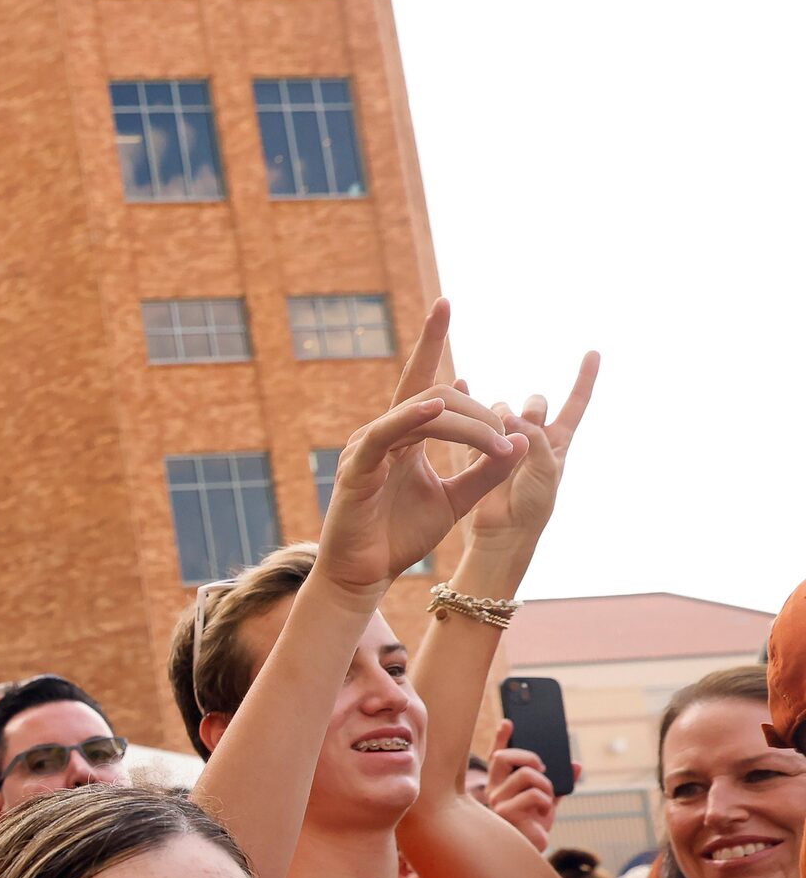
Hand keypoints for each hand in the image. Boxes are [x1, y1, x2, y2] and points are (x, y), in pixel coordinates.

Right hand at [315, 301, 524, 599]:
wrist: (364, 575)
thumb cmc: (400, 537)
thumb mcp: (456, 500)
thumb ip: (485, 470)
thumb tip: (521, 437)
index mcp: (405, 437)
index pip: (424, 380)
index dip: (431, 339)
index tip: (445, 302)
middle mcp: (384, 434)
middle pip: (438, 396)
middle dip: (481, 411)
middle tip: (509, 440)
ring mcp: (368, 448)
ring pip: (423, 412)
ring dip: (468, 424)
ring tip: (498, 444)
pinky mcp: (356, 468)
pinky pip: (385, 434)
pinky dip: (410, 419)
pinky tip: (435, 411)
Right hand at [462, 352, 599, 556]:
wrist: (504, 532)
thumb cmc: (534, 504)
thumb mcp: (547, 467)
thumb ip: (532, 435)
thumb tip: (509, 415)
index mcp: (557, 442)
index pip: (576, 403)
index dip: (585, 378)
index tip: (594, 352)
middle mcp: (534, 439)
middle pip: (534, 405)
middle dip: (530, 409)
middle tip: (520, 431)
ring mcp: (505, 444)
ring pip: (503, 412)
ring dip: (501, 418)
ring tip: (495, 437)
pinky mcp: (478, 451)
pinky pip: (474, 422)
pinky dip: (469, 403)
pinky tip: (463, 384)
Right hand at [481, 720, 557, 850]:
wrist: (532, 852)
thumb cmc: (534, 826)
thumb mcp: (550, 800)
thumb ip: (560, 782)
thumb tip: (576, 765)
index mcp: (500, 785)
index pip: (497, 757)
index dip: (501, 738)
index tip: (509, 722)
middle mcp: (493, 791)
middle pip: (503, 757)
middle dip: (529, 756)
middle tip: (543, 767)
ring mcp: (497, 801)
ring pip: (526, 775)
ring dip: (546, 785)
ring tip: (547, 800)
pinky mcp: (505, 812)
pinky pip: (534, 794)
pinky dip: (546, 802)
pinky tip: (544, 813)